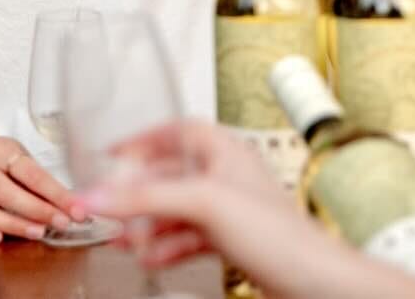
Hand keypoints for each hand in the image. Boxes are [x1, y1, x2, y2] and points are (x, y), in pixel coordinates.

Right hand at [0, 130, 82, 244]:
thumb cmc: (0, 159)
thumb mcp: (21, 157)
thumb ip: (41, 181)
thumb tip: (72, 206)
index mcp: (0, 150)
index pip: (31, 174)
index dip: (56, 194)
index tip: (77, 211)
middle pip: (5, 193)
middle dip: (37, 211)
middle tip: (61, 224)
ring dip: (12, 225)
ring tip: (38, 233)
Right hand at [78, 121, 319, 280]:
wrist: (315, 283)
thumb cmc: (280, 234)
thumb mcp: (203, 204)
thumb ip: (147, 198)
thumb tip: (99, 194)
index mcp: (224, 151)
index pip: (176, 130)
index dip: (142, 140)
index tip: (114, 154)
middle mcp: (227, 176)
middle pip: (170, 175)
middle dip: (138, 194)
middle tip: (110, 208)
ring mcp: (230, 210)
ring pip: (177, 210)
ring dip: (149, 225)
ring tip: (123, 239)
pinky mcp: (232, 240)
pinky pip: (188, 238)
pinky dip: (167, 247)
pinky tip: (151, 258)